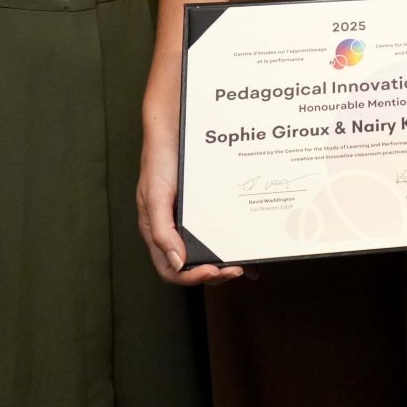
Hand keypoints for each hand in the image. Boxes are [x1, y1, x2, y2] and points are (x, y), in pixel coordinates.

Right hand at [135, 105, 243, 286]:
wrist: (175, 128)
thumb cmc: (159, 161)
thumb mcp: (155, 196)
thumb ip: (162, 231)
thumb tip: (177, 263)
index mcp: (159, 232)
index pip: (172, 269)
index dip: (193, 277)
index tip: (215, 271)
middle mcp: (176, 230)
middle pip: (193, 266)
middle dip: (215, 274)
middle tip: (237, 270)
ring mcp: (193, 219)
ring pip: (209, 251)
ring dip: (227, 263)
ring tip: (246, 265)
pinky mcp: (208, 207)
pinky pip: (222, 229)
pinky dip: (235, 242)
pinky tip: (250, 248)